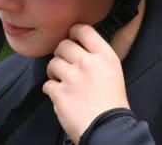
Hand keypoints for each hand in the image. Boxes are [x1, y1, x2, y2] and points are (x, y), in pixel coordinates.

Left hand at [42, 24, 128, 143]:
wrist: (109, 130)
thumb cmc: (112, 104)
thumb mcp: (113, 71)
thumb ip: (97, 57)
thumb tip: (80, 47)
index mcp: (104, 56)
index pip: (83, 30)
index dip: (73, 32)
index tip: (71, 38)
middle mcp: (88, 63)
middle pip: (63, 45)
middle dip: (61, 53)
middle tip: (65, 63)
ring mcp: (72, 77)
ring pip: (52, 63)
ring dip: (54, 72)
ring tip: (63, 81)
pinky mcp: (60, 93)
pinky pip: (47, 84)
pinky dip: (51, 90)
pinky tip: (61, 96)